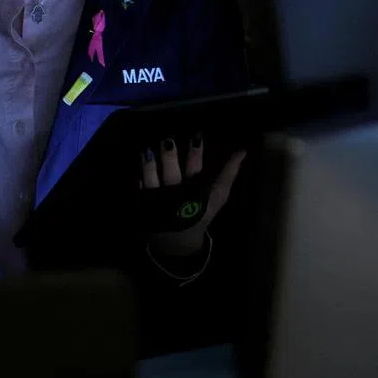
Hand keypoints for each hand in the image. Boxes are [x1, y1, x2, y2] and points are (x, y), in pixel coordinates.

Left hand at [139, 135, 245, 257]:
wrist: (178, 240)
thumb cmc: (199, 212)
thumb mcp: (217, 197)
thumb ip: (228, 174)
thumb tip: (241, 152)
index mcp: (195, 191)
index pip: (195, 168)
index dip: (196, 153)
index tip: (196, 137)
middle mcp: (176, 195)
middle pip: (171, 173)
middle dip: (169, 157)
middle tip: (168, 140)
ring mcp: (158, 200)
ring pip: (151, 180)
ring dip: (149, 165)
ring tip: (147, 151)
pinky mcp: (143, 206)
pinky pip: (138, 191)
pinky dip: (137, 180)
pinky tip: (136, 170)